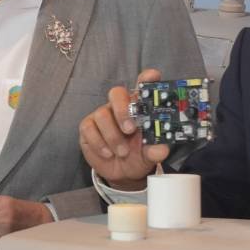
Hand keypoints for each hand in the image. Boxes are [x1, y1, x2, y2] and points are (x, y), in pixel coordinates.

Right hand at [78, 67, 169, 189]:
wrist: (121, 173)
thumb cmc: (137, 156)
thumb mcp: (149, 155)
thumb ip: (156, 151)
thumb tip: (161, 150)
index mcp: (139, 108)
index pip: (142, 86)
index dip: (147, 78)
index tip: (152, 76)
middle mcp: (120, 107)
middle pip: (117, 93)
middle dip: (122, 110)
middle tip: (130, 130)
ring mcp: (103, 116)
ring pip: (102, 114)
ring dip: (113, 136)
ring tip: (122, 152)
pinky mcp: (88, 127)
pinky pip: (89, 128)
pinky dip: (99, 143)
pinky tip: (108, 153)